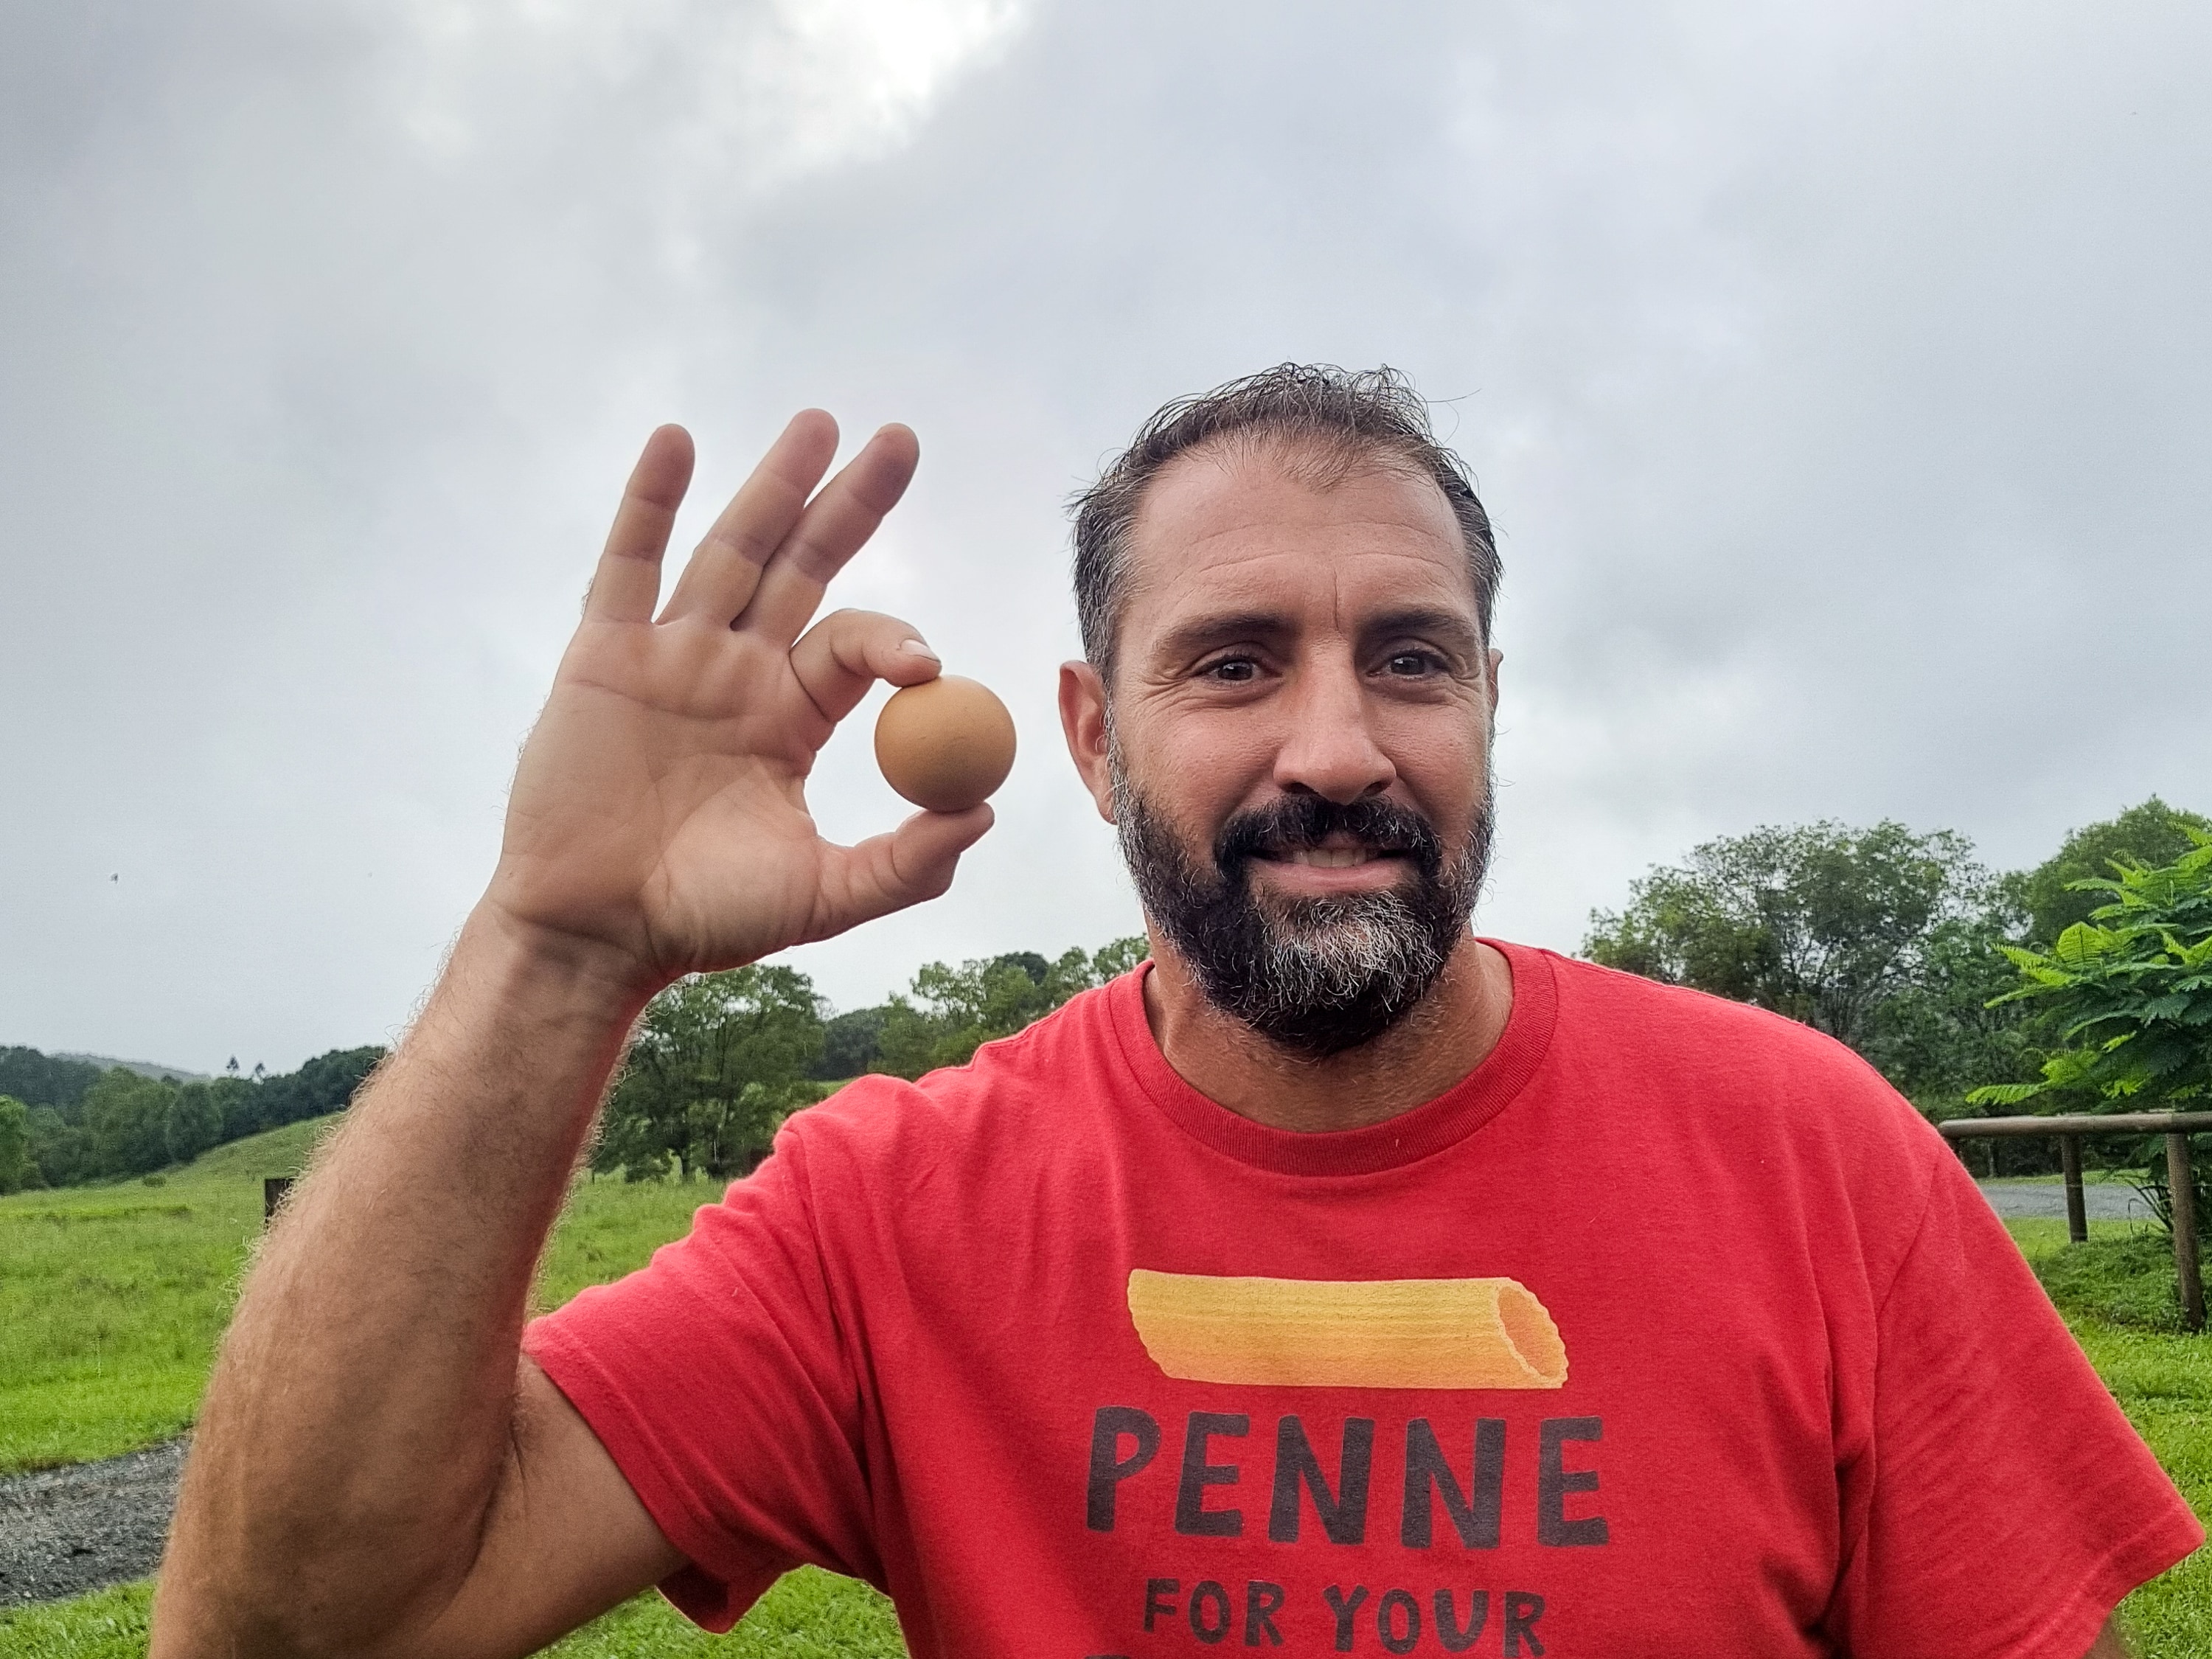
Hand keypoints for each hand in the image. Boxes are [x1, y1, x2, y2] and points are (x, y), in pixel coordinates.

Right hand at [483, 413, 990, 989]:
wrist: (597, 933)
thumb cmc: (704, 918)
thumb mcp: (822, 895)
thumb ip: (905, 864)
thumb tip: (983, 814)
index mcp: (791, 714)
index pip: (853, 645)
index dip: (890, 640)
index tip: (922, 667)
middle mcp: (736, 670)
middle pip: (803, 565)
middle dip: (850, 503)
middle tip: (900, 439)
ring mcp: (669, 654)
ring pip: (729, 549)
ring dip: (773, 484)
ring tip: (819, 422)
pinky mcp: (602, 655)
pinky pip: (628, 564)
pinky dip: (648, 501)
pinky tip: (676, 441)